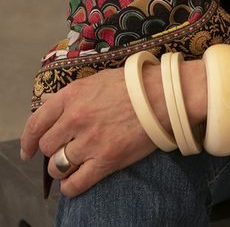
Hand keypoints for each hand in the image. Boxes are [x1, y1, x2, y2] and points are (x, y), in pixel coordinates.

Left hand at [20, 67, 157, 197]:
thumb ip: (70, 94)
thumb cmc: (134, 85)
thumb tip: (47, 104)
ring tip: (72, 164)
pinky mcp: (106, 160)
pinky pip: (76, 183)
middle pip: (46, 146)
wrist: (164, 96)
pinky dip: (70, 187)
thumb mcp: (97, 80)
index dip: (27, 140)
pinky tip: (75, 181)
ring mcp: (91, 141)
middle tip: (63, 150)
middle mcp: (77, 118)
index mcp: (73, 95)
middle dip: (51, 151)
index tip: (27, 150)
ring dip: (61, 167)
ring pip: (58, 166)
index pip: (37, 122)